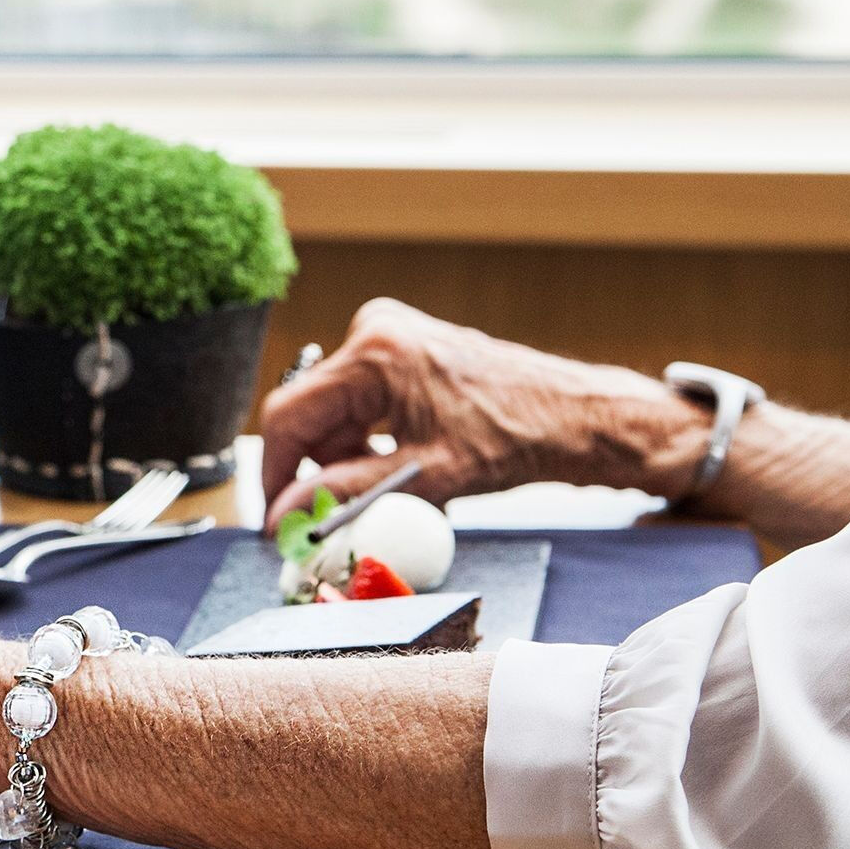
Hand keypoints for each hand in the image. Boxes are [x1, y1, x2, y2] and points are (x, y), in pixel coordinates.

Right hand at [261, 298, 700, 527]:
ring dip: (351, 458)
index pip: (288, 416)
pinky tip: (405, 463)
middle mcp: (374, 331)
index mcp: (375, 353)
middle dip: (321, 469)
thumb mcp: (427, 476)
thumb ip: (345, 493)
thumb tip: (286, 514)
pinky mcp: (401, 347)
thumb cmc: (518, 436)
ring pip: (335, 413)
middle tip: (342, 513)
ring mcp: (388, 335)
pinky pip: (359, 402)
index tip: (276, 517)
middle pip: (311, 414)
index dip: (275, 474)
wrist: (575, 417)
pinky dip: (371, 440)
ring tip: (396, 488)